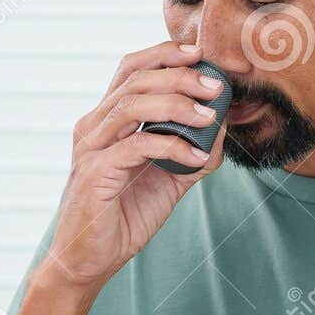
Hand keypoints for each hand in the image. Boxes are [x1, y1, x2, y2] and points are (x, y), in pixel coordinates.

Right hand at [40, 42, 225, 289]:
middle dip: (180, 76)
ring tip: (208, 117)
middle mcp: (94, 126)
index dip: (164, 55)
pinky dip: (171, 147)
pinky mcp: (94, 173)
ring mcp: (90, 147)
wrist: (90, 261)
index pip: (131, 70)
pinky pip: (136, 146)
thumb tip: (224, 124)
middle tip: (216, 86)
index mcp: (106, 120)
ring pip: (133, 106)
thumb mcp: (169, 179)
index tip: (201, 53)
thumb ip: (194, 150)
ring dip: (177, 105)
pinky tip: (195, 158)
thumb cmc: (124, 216)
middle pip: (135, 80)